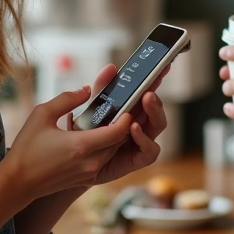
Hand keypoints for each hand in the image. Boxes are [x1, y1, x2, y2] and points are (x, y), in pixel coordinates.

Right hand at [1, 84, 132, 198]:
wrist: (17, 182)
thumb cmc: (27, 147)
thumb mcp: (42, 114)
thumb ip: (67, 99)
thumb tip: (87, 90)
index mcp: (82, 145)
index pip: (118, 132)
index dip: (126, 118)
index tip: (127, 106)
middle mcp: (90, 162)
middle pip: (118, 142)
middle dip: (123, 126)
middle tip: (122, 109)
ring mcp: (88, 174)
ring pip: (111, 152)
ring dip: (114, 138)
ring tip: (110, 120)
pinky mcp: (85, 180)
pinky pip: (102, 161)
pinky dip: (104, 148)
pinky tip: (95, 136)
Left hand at [87, 64, 169, 184]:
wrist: (72, 166)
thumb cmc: (82, 136)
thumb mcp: (90, 108)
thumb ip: (101, 89)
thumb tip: (112, 68)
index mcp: (129, 109)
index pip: (146, 92)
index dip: (155, 80)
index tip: (161, 68)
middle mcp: (138, 123)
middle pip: (156, 107)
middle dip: (156, 95)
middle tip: (149, 89)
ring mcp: (139, 141)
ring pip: (158, 125)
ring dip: (155, 112)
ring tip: (146, 101)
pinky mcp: (137, 159)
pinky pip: (150, 150)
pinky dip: (145, 139)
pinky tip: (134, 128)